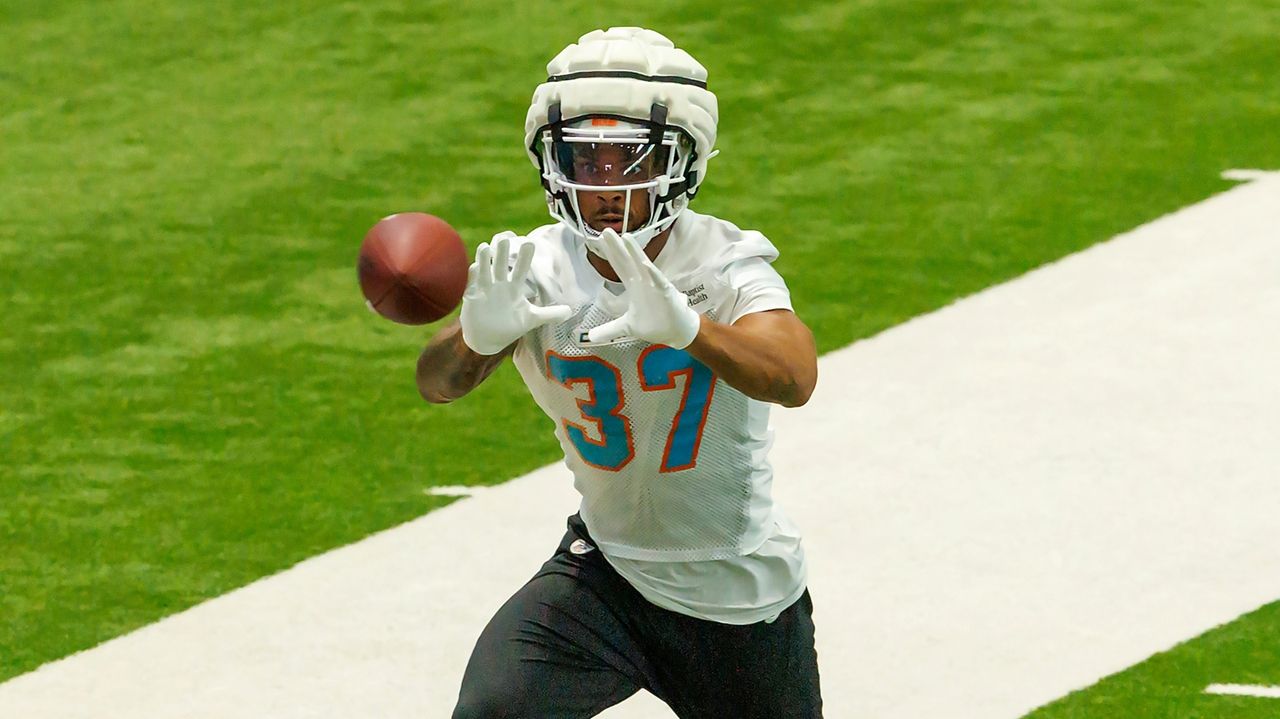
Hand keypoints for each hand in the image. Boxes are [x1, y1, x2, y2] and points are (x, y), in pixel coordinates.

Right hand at [460, 232, 572, 354]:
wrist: (488, 339)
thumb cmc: (509, 326)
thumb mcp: (531, 320)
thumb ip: (550, 314)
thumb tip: (571, 312)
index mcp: (513, 287)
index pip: (521, 269)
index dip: (525, 257)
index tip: (530, 242)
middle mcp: (499, 285)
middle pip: (501, 265)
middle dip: (503, 253)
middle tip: (506, 238)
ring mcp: (484, 290)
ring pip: (484, 271)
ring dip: (484, 260)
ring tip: (485, 246)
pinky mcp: (471, 299)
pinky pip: (470, 285)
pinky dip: (472, 277)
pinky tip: (473, 267)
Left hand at [586, 228, 700, 348]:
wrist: (677, 332)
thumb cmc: (655, 324)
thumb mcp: (627, 328)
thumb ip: (609, 329)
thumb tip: (590, 337)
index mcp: (634, 286)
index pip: (619, 266)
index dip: (610, 253)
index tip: (599, 239)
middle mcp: (643, 281)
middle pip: (627, 261)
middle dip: (617, 246)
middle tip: (606, 230)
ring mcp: (655, 285)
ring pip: (643, 265)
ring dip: (635, 252)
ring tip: (626, 237)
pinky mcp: (666, 294)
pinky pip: (659, 281)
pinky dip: (653, 274)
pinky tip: (645, 264)